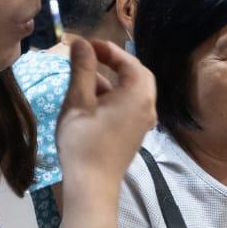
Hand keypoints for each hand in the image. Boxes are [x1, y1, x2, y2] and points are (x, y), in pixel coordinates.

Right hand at [53, 38, 155, 192]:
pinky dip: (112, 96)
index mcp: (139, 94)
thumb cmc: (83, 141)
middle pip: (135, 74)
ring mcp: (144, 121)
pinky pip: (128, 105)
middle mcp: (148, 106)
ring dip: (109, 80)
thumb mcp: (79, 100)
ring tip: (81, 78)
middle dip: (113, 62)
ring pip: (131, 90)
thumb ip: (82, 68)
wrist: (92, 184)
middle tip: (89, 56)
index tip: (83, 44)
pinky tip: (88, 100)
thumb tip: (81, 42)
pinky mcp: (135, 133)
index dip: (106, 48)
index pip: (128, 60)